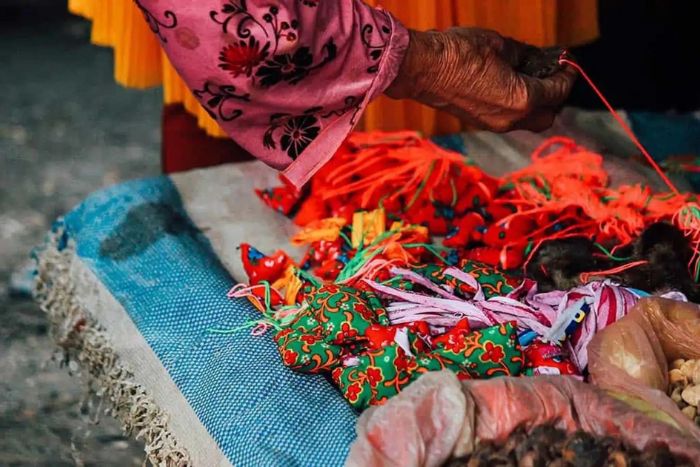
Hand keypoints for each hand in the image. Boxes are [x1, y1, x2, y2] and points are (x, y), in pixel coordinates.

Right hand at [385, 28, 576, 131]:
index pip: (558, 91)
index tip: (567, 61)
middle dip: (556, 96)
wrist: (422, 68)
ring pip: (528, 121)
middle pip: (548, 116)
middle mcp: (511, 119)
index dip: (567, 74)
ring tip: (532, 79)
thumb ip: (525, 55)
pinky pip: (509, 120)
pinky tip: (511, 86)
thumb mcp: (500, 45)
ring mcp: (493, 124)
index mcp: (522, 99)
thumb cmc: (458, 53)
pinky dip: (517, 107)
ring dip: (536, 104)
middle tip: (554, 74)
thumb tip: (536, 59)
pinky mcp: (478, 122)